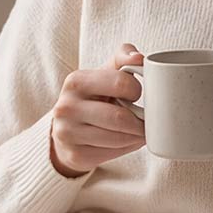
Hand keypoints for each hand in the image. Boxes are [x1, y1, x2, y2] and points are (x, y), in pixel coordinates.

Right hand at [50, 43, 145, 176]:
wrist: (66, 131)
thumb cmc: (92, 98)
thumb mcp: (102, 74)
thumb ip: (122, 59)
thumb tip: (139, 57)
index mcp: (76, 81)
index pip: (120, 83)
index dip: (136, 90)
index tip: (137, 95)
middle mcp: (67, 107)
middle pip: (120, 118)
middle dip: (140, 120)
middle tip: (146, 119)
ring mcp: (68, 133)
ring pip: (118, 138)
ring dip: (137, 136)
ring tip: (140, 130)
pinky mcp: (75, 154)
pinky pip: (112, 153)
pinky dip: (127, 148)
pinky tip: (127, 140)